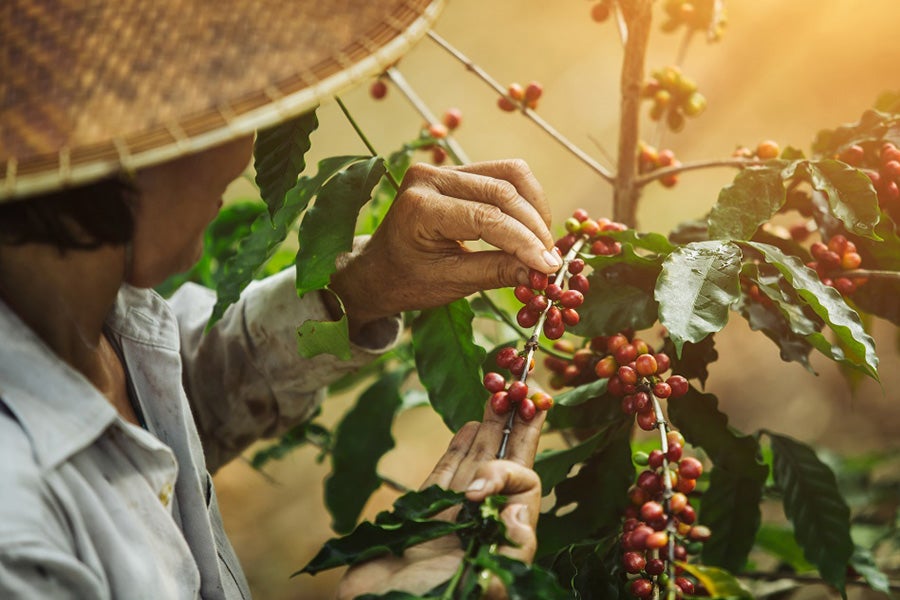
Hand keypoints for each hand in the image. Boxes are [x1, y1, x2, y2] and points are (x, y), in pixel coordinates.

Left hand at [329, 160, 558, 332]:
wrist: (378, 270)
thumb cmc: (406, 281)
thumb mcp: (450, 283)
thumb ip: (496, 272)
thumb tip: (543, 272)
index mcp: (419, 207)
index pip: (486, 217)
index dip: (524, 242)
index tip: (549, 268)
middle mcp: (430, 177)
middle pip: (502, 190)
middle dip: (534, 226)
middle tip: (550, 261)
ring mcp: (443, 169)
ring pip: (509, 175)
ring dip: (534, 209)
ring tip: (543, 245)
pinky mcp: (456, 171)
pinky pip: (502, 175)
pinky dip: (524, 200)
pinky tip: (531, 228)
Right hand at [336, 402, 545, 598]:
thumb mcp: (480, 586)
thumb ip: (507, 551)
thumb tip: (518, 509)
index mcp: (503, 540)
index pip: (523, 488)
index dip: (507, 473)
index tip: (478, 486)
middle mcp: (483, 523)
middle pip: (510, 465)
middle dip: (517, 428)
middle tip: (526, 390)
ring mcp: (453, 516)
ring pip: (476, 462)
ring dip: (489, 430)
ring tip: (499, 396)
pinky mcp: (421, 515)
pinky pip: (445, 474)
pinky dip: (457, 450)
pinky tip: (468, 427)